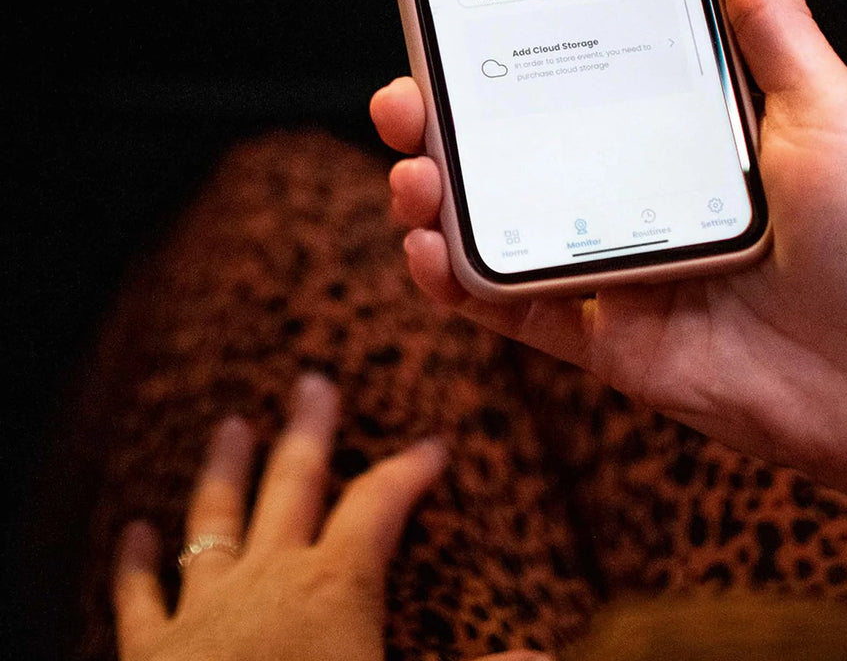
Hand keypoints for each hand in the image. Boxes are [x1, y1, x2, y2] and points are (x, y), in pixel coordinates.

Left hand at [113, 375, 547, 660]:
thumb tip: (548, 656)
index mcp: (336, 586)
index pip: (381, 506)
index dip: (410, 471)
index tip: (434, 445)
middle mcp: (269, 579)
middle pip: (293, 485)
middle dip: (309, 431)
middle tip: (313, 382)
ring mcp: (205, 609)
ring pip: (215, 520)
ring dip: (225, 471)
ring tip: (231, 426)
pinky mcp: (150, 650)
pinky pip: (139, 597)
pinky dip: (134, 564)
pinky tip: (131, 532)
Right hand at [371, 0, 846, 588]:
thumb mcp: (830, 111)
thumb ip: (771, 25)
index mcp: (684, 135)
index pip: (579, 78)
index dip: (515, 48)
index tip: (461, 15)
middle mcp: (639, 193)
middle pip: (519, 148)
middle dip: (447, 120)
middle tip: (407, 95)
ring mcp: (616, 265)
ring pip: (499, 224)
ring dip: (437, 196)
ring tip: (410, 170)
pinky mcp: (607, 339)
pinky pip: (514, 310)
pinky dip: (460, 284)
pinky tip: (429, 251)